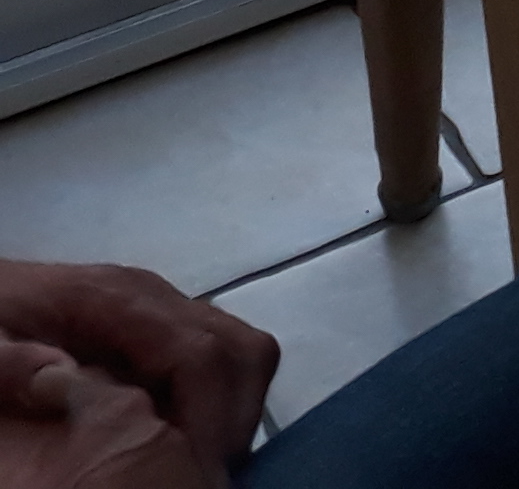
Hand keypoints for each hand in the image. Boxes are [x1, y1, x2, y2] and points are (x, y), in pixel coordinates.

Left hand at [0, 270, 267, 471]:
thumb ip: (8, 361)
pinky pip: (221, 361)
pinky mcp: (167, 328)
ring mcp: (168, 311)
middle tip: (205, 473)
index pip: (200, 352)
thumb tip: (57, 377)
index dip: (212, 414)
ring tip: (197, 460)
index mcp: (118, 298)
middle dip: (236, 417)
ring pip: (242, 354)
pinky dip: (219, 403)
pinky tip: (179, 437)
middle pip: (241, 349)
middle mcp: (159, 300)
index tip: (197, 469)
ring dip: (234, 410)